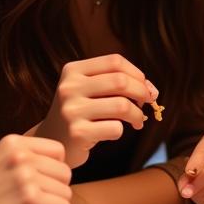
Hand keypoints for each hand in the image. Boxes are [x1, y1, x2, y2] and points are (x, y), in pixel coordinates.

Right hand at [0, 135, 71, 203]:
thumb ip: (23, 160)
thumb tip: (56, 168)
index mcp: (14, 143)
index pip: (58, 151)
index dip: (53, 173)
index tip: (38, 189)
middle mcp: (22, 154)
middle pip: (64, 173)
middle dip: (54, 193)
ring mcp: (27, 175)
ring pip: (66, 192)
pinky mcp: (31, 199)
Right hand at [34, 54, 156, 167]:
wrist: (51, 141)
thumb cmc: (80, 112)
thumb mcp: (90, 90)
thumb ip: (117, 84)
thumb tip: (151, 89)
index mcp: (73, 71)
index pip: (115, 62)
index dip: (136, 74)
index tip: (145, 86)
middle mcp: (69, 87)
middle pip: (121, 81)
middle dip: (142, 92)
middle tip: (148, 102)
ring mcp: (71, 110)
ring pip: (122, 106)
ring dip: (137, 115)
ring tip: (137, 121)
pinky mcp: (77, 133)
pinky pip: (115, 128)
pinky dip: (121, 131)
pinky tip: (114, 132)